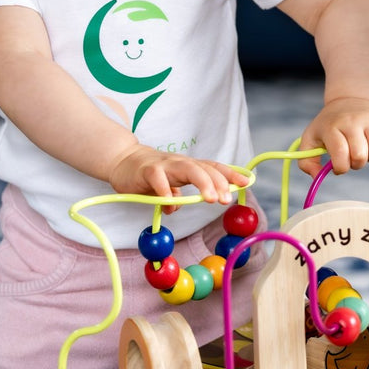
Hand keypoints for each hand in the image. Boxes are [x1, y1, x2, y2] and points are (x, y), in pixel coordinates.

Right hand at [107, 143, 249, 212]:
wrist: (122, 160)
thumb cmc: (150, 175)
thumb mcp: (168, 186)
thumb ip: (175, 196)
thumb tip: (176, 208)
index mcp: (189, 167)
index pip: (213, 168)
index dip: (230, 174)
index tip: (247, 182)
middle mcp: (180, 163)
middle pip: (204, 168)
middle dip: (219, 183)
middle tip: (227, 199)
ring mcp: (164, 165)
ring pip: (188, 169)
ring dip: (202, 183)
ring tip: (211, 198)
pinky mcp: (147, 170)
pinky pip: (158, 179)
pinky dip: (166, 190)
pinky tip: (171, 202)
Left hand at [295, 97, 368, 175]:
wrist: (349, 101)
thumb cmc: (328, 126)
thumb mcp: (310, 139)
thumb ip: (306, 162)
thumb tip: (317, 176)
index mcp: (332, 126)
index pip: (340, 153)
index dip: (340, 167)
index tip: (338, 166)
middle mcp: (353, 121)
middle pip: (360, 156)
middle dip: (356, 164)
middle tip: (351, 157)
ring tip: (365, 151)